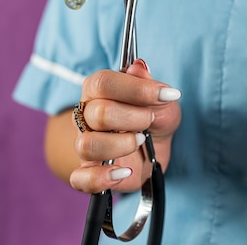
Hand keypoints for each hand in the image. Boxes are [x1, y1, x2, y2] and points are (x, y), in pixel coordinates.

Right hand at [69, 59, 181, 193]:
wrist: (155, 150)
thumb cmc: (155, 118)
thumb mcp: (163, 101)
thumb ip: (150, 85)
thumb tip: (138, 67)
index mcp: (99, 90)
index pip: (103, 83)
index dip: (136, 89)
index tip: (165, 94)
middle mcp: (87, 115)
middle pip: (98, 113)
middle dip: (134, 117)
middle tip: (150, 120)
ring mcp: (86, 144)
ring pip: (87, 145)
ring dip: (120, 144)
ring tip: (139, 140)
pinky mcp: (89, 172)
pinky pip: (80, 179)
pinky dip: (102, 178)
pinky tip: (124, 170)